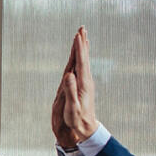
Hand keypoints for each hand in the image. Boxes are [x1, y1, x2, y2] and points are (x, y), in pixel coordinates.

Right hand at [52, 26, 98, 146]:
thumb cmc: (77, 119)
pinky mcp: (85, 85)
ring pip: (85, 61)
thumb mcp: (72, 106)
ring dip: (83, 48)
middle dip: (82, 43)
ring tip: (82, 37)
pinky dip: (83, 58)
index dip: (79, 48)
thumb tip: (68, 74)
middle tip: (82, 28)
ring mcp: (87, 82)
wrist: (87, 127)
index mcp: (83, 83)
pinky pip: (84, 67)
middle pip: (84, 58)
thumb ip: (70, 90)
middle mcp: (86, 80)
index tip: (77, 35)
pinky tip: (82, 56)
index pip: (80, 62)